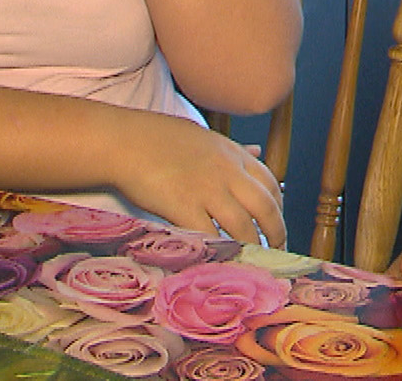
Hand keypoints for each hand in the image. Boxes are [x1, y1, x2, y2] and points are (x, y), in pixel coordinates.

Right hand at [117, 112, 288, 248]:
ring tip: (254, 264)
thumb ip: (231, 148)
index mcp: (232, 153)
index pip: (269, 182)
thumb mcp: (203, 135)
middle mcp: (226, 171)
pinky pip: (211, 237)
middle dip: (276, 233)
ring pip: (244, 227)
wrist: (122, 141)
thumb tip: (257, 149)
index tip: (275, 223)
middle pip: (266, 208)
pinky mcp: (185, 208)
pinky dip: (221, 253)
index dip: (278, 207)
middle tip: (276, 252)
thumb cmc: (156, 137)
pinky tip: (223, 263)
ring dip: (253, 249)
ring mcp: (207, 190)